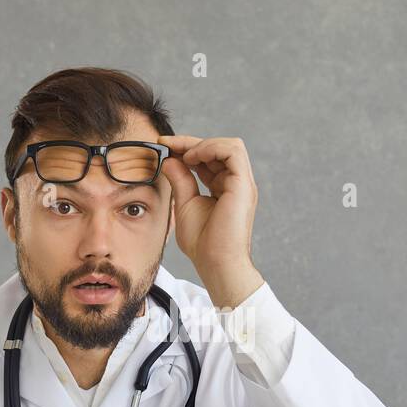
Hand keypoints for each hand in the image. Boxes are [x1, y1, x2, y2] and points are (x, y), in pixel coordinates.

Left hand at [158, 134, 264, 307]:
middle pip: (218, 148)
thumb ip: (180, 181)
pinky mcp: (243, 185)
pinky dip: (211, 148)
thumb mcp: (185, 204)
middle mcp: (237, 183)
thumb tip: (170, 159)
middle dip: (191, 143)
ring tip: (183, 155)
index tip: (163, 145)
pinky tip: (191, 158)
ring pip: (229, 145)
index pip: (209, 158)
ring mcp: (243, 183)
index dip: (187, 148)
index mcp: (225, 188)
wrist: (216, 263)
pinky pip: (232, 151)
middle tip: (166, 145)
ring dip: (203, 144)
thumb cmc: (203, 243)